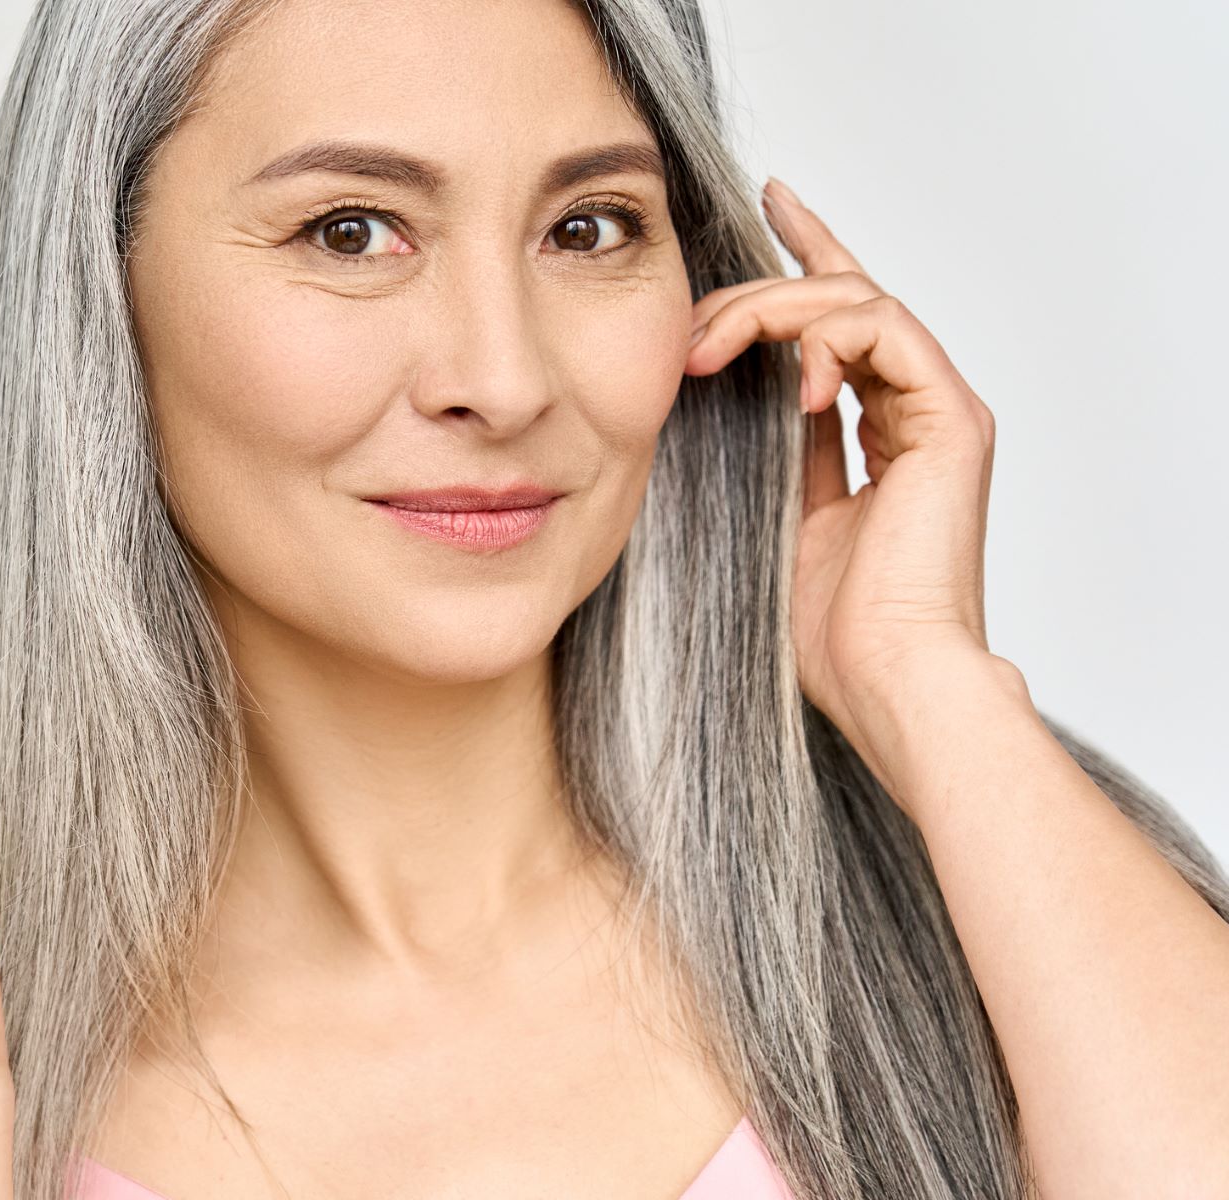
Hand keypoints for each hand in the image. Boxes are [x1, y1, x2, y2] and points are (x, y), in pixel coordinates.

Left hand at [684, 178, 1000, 803]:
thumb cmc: (826, 630)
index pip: (836, 324)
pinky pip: (887, 330)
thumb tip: (705, 395)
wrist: (885, 681)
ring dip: (773, 309)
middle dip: (755, 294)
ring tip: (710, 348)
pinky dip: (827, 337)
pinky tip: (787, 379)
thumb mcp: (766, 516)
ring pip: (858, 301)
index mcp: (874, 434)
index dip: (803, 256)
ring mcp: (937, 411)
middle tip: (689, 327)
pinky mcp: (952, 419)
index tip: (766, 202)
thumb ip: (757, 448)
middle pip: (841, 300)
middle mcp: (912, 412)